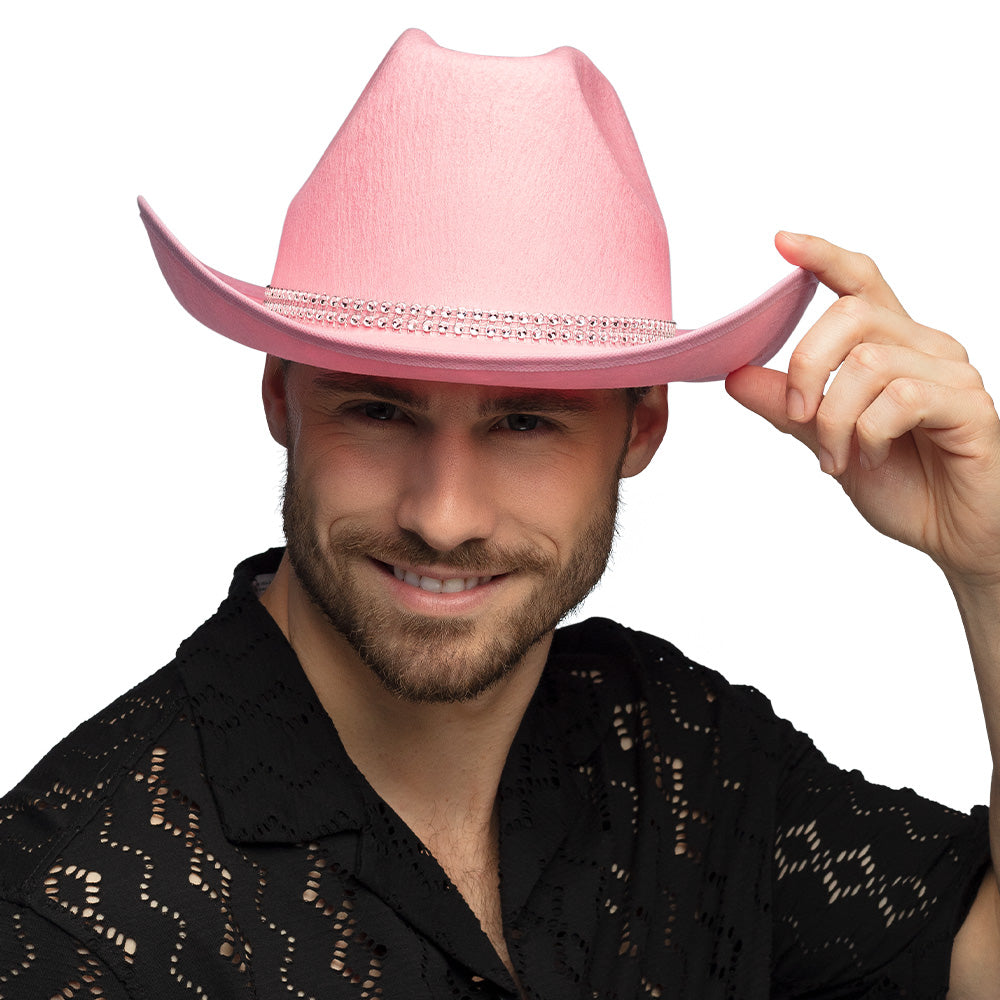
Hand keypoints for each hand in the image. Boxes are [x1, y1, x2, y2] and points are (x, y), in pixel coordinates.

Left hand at [725, 232, 999, 589]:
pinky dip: (867, 435)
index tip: (780, 242)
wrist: (953, 534)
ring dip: (834, 418)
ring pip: (868, 361)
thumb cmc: (901, 483)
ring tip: (836, 458)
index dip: (822, 258)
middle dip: (806, 366)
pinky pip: (901, 397)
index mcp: (892, 345)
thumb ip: (786, 407)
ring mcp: (952, 373)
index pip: (859, 282)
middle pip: (850, 314)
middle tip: (797, 416)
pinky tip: (868, 461)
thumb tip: (735, 375)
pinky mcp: (969, 406)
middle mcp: (925, 347)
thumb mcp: (827, 441)